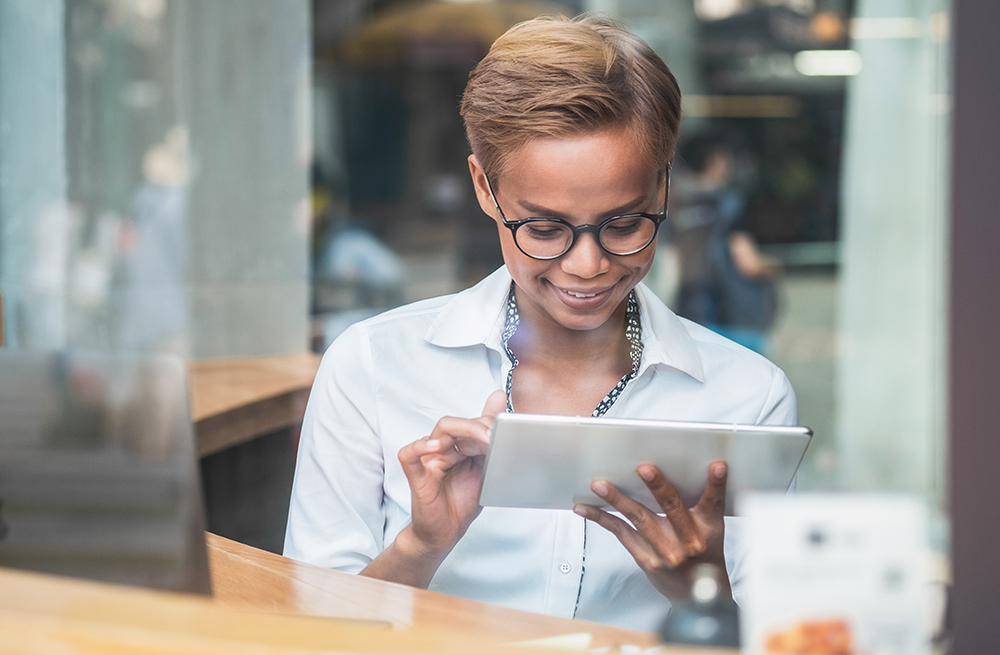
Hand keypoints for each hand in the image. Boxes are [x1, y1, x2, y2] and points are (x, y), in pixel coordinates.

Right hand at [396, 390, 507, 558]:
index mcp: (457, 446)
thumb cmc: (461, 502)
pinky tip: (436, 446)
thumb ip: (489, 438)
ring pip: (438, 434)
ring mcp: (427, 460)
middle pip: (454, 424)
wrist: (446, 533)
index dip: (488, 425)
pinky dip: (420, 447)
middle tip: (496, 436)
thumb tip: (499, 399)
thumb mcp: (484, 469)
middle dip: (478, 427)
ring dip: (463, 432)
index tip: (506, 432)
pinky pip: (410, 454)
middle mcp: (440, 449)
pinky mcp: (416, 475)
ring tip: (483, 439)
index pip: (470, 424)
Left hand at [573, 462, 728, 602]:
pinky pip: (621, 533)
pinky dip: (602, 518)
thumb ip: (696, 506)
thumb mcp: (710, 531)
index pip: (714, 502)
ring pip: (639, 518)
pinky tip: (585, 508)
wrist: (696, 596)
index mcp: (708, 528)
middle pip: (672, 507)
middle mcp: (689, 540)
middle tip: (644, 468)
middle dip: (658, 486)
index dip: (717, 483)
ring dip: (617, 499)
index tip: (717, 466)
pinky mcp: (646, 559)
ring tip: (599, 485)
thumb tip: (672, 473)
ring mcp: (665, 552)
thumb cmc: (702, 555)